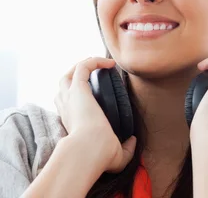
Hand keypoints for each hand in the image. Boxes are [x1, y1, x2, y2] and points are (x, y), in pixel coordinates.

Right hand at [54, 57, 136, 172]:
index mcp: (73, 123)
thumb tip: (133, 140)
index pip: (68, 106)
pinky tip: (110, 63)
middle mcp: (68, 109)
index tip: (97, 94)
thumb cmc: (99, 157)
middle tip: (94, 73)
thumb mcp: (116, 157)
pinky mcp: (78, 89)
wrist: (88, 151)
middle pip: (63, 88)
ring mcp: (71, 98)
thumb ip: (126, 149)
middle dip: (75, 78)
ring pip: (68, 75)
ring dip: (82, 66)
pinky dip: (94, 61)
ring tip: (100, 63)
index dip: (78, 98)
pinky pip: (82, 67)